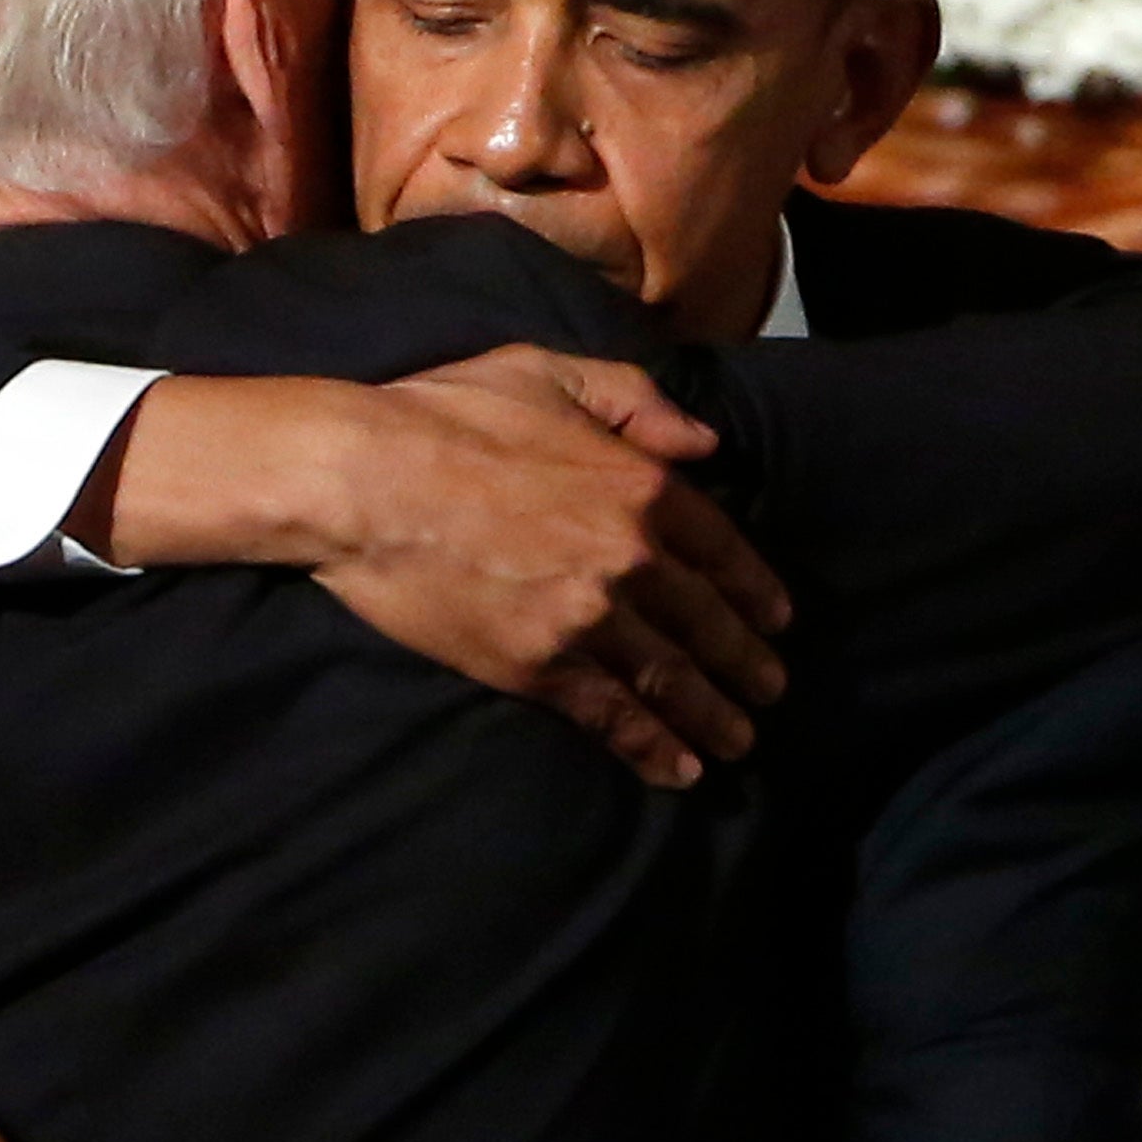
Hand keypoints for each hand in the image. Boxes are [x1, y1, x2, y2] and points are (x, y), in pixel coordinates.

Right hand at [99, 351, 791, 787]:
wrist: (364, 479)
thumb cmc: (446, 413)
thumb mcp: (548, 371)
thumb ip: (635, 400)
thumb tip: (706, 442)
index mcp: (642, 485)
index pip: (724, 549)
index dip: (756, 590)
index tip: (777, 619)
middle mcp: (632, 558)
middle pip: (707, 623)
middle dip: (746, 663)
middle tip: (770, 691)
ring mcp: (587, 619)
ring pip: (669, 678)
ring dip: (712, 715)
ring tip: (739, 741)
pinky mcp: (537, 665)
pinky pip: (611, 715)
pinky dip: (650, 746)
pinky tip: (678, 770)